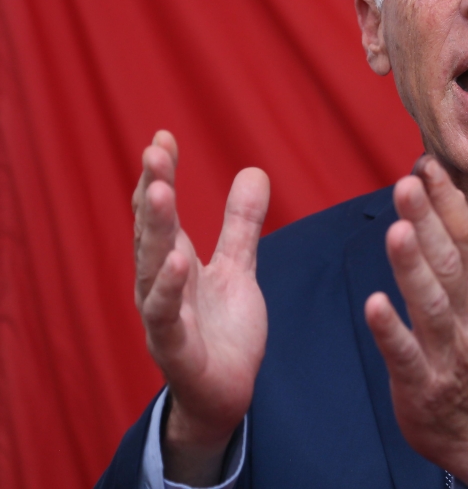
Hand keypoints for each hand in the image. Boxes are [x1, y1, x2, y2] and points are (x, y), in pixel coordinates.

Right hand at [132, 131, 268, 484]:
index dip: (160, 175)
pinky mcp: (176, 348)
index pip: (161, 211)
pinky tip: (178, 263)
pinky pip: (167, 317)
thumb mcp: (238, 268)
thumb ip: (241, 224)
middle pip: (152, 231)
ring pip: (151, 268)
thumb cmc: (223, 330)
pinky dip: (169, 290)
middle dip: (152, 190)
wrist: (226, 393)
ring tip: (159, 192)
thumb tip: (254, 170)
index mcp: (175, 262)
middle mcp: (161, 284)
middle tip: (154, 151)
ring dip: (155, 230)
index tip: (163, 136)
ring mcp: (164, 316)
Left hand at [364, 156, 467, 488]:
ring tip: (396, 231)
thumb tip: (432, 210)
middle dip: (427, 220)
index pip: (464, 238)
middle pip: (448, 261)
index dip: (447, 201)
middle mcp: (466, 316)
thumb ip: (451, 263)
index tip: (428, 164)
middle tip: (407, 183)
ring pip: (430, 302)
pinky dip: (391, 329)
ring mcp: (447, 351)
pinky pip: (406, 354)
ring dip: (412, 266)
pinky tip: (374, 304)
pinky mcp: (424, 384)